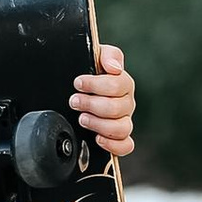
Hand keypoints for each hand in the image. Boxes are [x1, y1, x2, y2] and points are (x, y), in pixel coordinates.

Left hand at [69, 44, 134, 159]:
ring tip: (82, 119)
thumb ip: (108, 55)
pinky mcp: (118, 137)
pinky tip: (98, 139)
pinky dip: (113, 144)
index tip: (78, 83)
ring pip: (122, 128)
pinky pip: (126, 145)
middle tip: (75, 101)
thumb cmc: (88, 72)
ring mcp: (123, 121)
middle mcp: (126, 103)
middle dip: (92, 104)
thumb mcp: (96, 56)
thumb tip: (114, 67)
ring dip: (99, 124)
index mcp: (123, 83)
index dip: (96, 84)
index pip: (117, 85)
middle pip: (117, 107)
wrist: (78, 88)